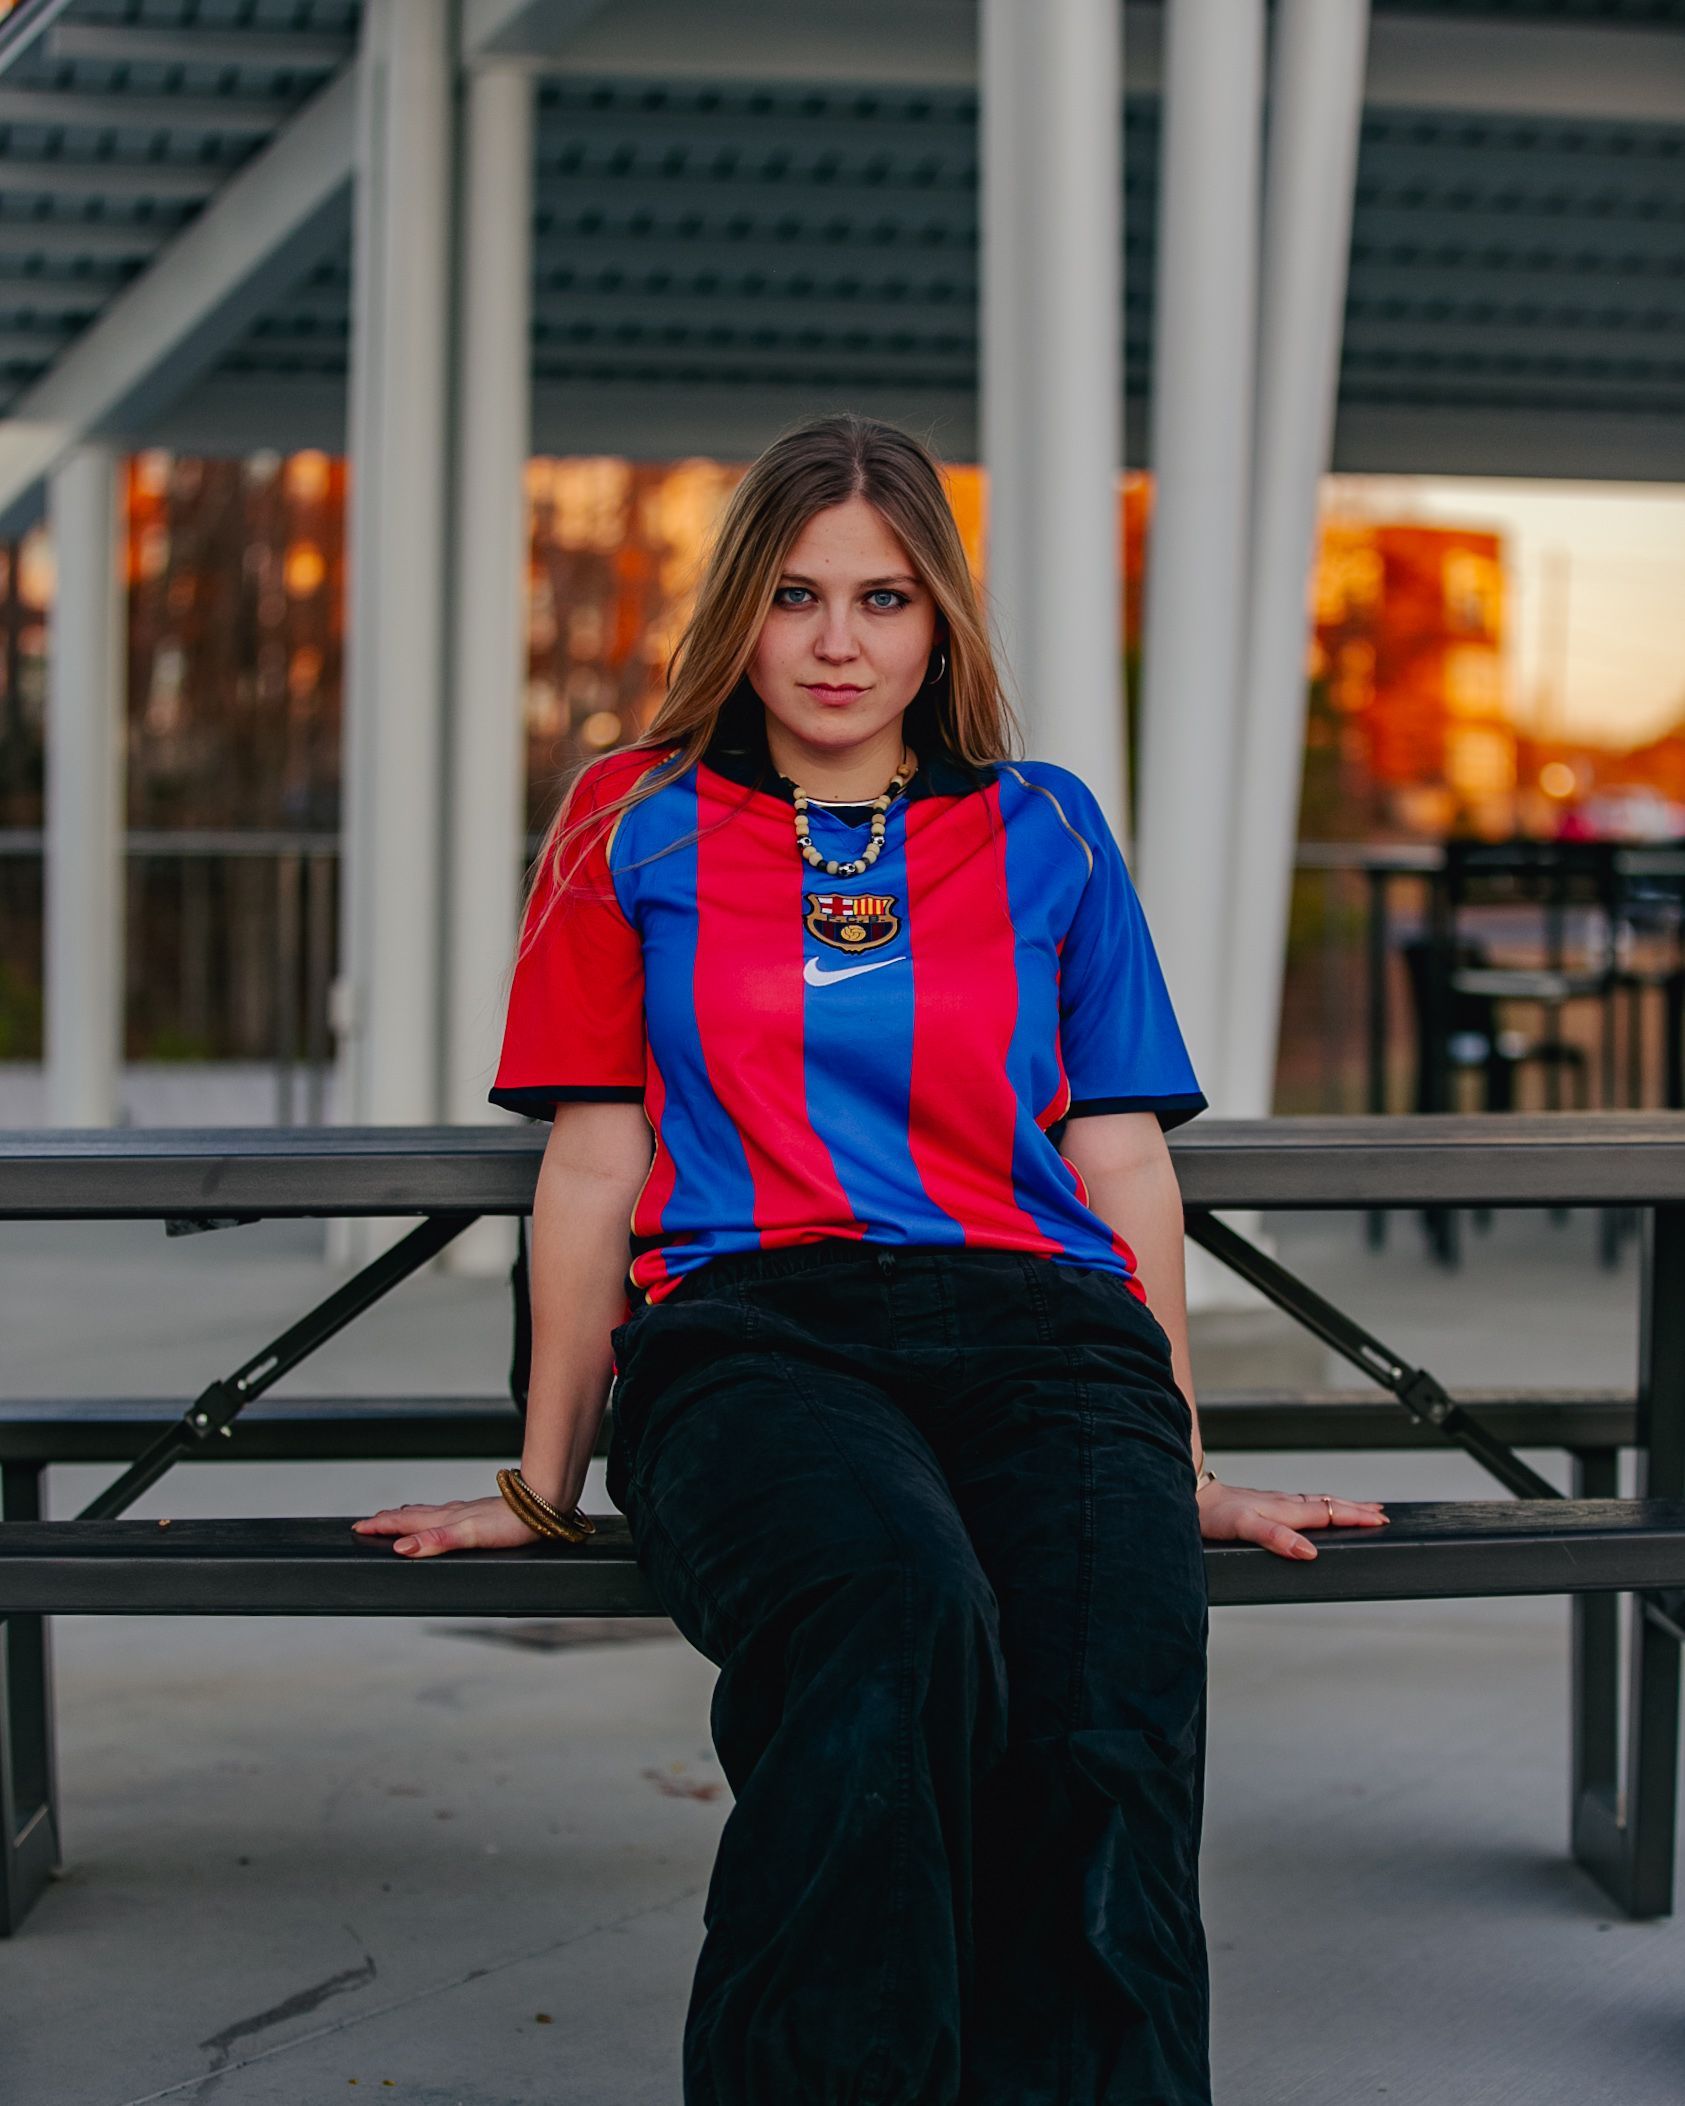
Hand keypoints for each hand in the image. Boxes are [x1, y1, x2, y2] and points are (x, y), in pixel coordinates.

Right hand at [352, 1493, 541, 1557]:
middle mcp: (453, 1513)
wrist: (543, 1505)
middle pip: (413, 1515)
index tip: (358, 1528)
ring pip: (430, 1512)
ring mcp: (467, 1512)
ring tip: (397, 1516)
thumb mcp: (470, 1535)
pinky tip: (443, 1517)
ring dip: (409, 1516)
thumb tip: (402, 1548)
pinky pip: (448, 1514)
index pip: (406, 1522)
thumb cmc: (510, 1523)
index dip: (381, 1526)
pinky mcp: (481, 1514)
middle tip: (367, 1524)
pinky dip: (434, 1516)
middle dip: (388, 1520)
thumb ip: (437, 1540)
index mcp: (446, 1519)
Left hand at [1194, 1475, 1388, 1560]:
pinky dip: (1318, 1506)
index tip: (1380, 1521)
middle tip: (1381, 1513)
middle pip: (1328, 1504)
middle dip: (1356, 1509)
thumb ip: (1275, 1537)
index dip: (1356, 1517)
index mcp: (1284, 1509)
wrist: (1187, 1496)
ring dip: (1339, 1505)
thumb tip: (1308, 1551)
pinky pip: (1299, 1504)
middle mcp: (1282, 1504)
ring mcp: (1272, 1503)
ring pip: (1314, 1502)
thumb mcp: (1244, 1527)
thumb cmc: (1212, 1514)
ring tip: (1358, 1508)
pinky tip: (1313, 1510)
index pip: (1329, 1513)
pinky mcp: (1261, 1505)